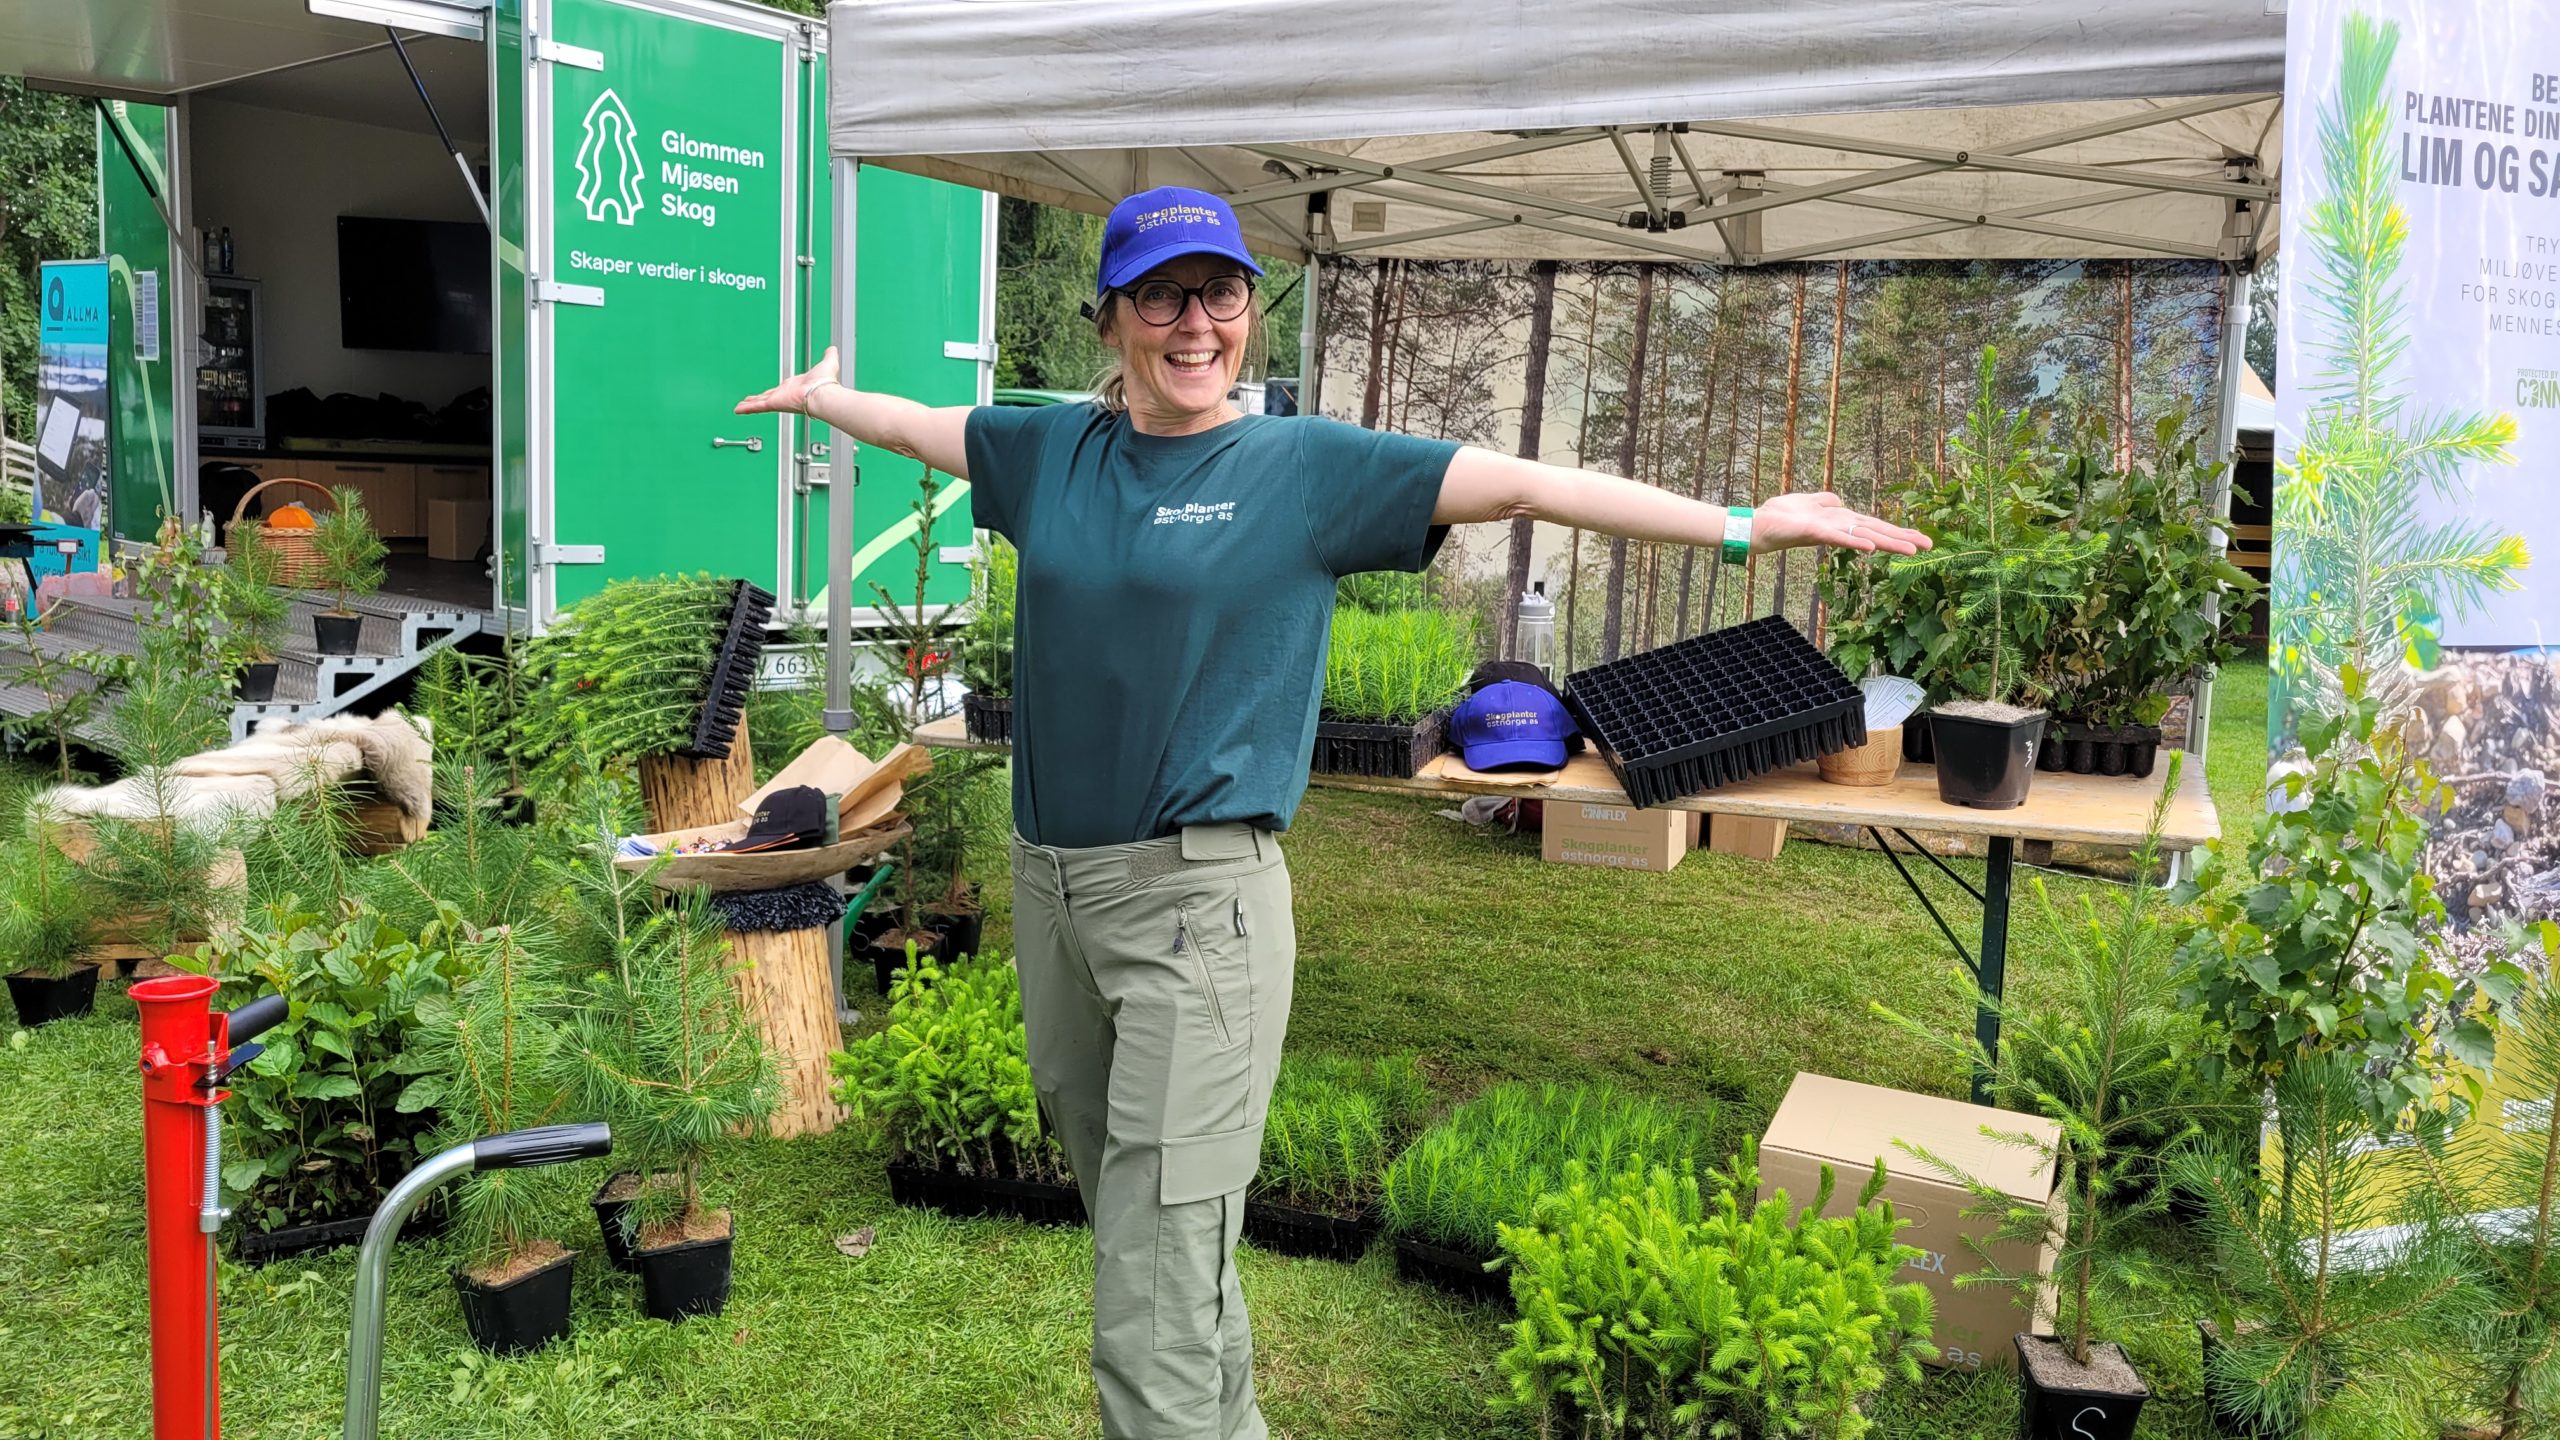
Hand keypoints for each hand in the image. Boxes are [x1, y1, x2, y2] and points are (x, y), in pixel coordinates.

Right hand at [735, 345, 839, 416]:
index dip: (773, 392)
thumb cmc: (825, 383)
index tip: (768, 393)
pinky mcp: (774, 403)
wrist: (822, 394)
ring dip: (749, 405)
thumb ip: (828, 356)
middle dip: (758, 399)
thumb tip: (832, 349)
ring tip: (739, 407)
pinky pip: (758, 406)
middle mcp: (786, 395)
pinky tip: (738, 410)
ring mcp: (779, 399)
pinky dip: (747, 408)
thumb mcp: (827, 364)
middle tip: (749, 401)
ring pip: (760, 402)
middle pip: (767, 397)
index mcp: (795, 387)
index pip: (780, 390)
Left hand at [1751, 492, 1929, 554]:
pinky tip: (1870, 548)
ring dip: (1887, 542)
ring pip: (1863, 536)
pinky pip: (1837, 537)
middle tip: (1930, 547)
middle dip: (1903, 539)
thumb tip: (1839, 502)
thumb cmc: (1779, 517)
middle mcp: (1838, 526)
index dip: (1897, 531)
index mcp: (1840, 519)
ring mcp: (1828, 530)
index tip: (1921, 538)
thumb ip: (1825, 502)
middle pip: (1876, 532)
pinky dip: (1853, 542)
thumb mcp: (1807, 502)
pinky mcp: (1813, 531)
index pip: (1874, 524)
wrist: (1755, 526)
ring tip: (1912, 549)